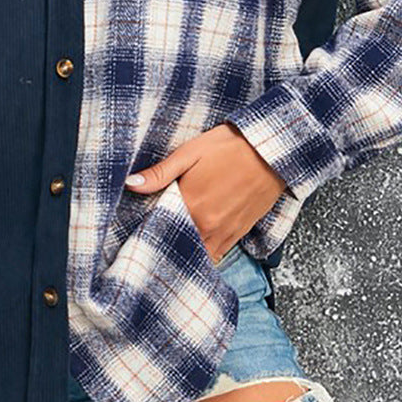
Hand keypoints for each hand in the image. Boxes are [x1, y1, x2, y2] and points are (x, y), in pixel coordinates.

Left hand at [124, 122, 287, 264]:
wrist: (270, 151)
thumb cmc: (230, 147)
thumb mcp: (189, 153)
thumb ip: (160, 173)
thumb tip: (131, 184)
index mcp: (191, 204)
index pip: (159, 227)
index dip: (147, 227)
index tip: (135, 227)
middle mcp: (208, 225)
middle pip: (177, 244)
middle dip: (164, 241)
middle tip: (150, 238)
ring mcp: (225, 233)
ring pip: (197, 254)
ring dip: (184, 250)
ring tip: (171, 243)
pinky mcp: (239, 233)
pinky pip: (217, 254)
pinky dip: (204, 253)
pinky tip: (195, 244)